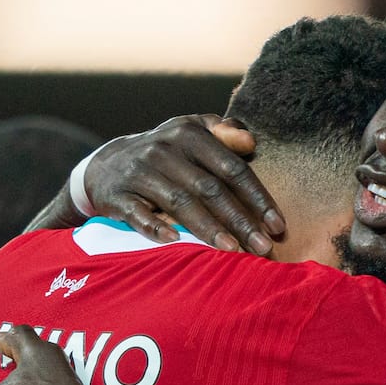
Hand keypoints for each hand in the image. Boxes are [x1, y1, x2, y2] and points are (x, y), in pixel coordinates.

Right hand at [80, 114, 284, 254]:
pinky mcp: (117, 195)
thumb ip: (223, 133)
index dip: (257, 197)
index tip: (278, 225)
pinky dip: (155, 227)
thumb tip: (251, 142)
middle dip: (240, 220)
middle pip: (209, 188)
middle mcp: (163, 150)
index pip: (231, 167)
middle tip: (263, 247)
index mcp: (188, 134)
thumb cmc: (166, 154)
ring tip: (233, 251)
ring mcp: (139, 172)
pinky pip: (138, 214)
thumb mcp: (192, 133)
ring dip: (208, 228)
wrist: (107, 165)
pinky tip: (176, 242)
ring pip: (179, 202)